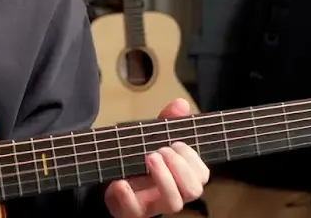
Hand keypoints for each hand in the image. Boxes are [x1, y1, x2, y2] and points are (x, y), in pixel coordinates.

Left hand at [104, 98, 209, 217]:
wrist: (108, 180)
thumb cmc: (137, 161)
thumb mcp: (151, 138)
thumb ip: (166, 122)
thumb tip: (181, 103)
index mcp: (179, 178)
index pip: (202, 175)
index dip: (192, 159)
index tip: (176, 143)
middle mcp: (171, 194)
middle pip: (193, 191)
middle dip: (180, 167)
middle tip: (161, 150)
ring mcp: (152, 206)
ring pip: (174, 204)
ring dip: (164, 178)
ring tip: (149, 157)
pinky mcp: (130, 212)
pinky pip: (134, 212)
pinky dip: (128, 196)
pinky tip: (121, 182)